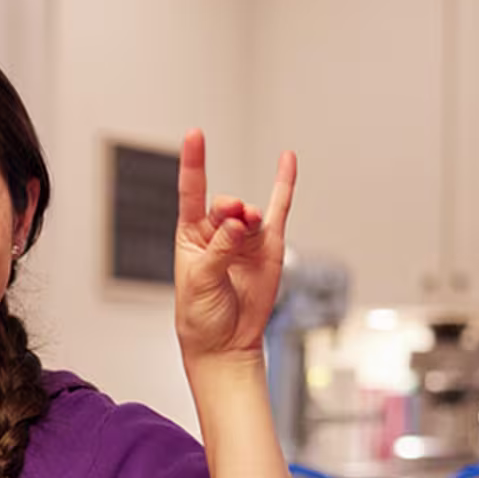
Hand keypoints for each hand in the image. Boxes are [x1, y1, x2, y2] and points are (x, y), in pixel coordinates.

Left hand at [173, 131, 296, 361]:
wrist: (226, 343)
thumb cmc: (201, 316)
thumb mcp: (200, 281)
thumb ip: (219, 249)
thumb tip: (239, 224)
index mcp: (191, 236)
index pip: (191, 192)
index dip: (194, 163)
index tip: (195, 134)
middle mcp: (218, 233)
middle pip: (225, 205)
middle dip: (228, 209)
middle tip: (233, 222)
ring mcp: (245, 238)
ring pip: (249, 212)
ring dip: (247, 217)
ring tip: (245, 229)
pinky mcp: (269, 247)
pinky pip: (279, 210)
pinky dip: (284, 185)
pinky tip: (287, 160)